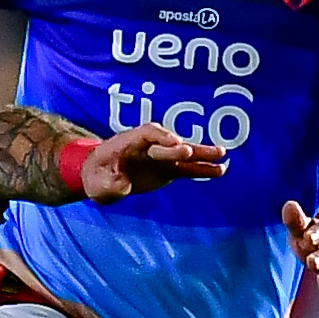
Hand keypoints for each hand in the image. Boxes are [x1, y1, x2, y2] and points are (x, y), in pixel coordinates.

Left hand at [84, 124, 224, 201]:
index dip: (161, 136)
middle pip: (166, 143)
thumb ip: (110, 184)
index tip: (173, 143)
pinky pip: (188, 168)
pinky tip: (220, 170)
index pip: (147, 133)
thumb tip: (124, 185)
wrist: (99, 177)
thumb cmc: (96, 176)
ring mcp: (160, 157)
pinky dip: (203, 169)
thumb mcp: (97, 183)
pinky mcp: (168, 169)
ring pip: (183, 153)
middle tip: (190, 152)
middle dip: (178, 147)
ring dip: (202, 153)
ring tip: (222, 155)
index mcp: (128, 142)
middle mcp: (148, 146)